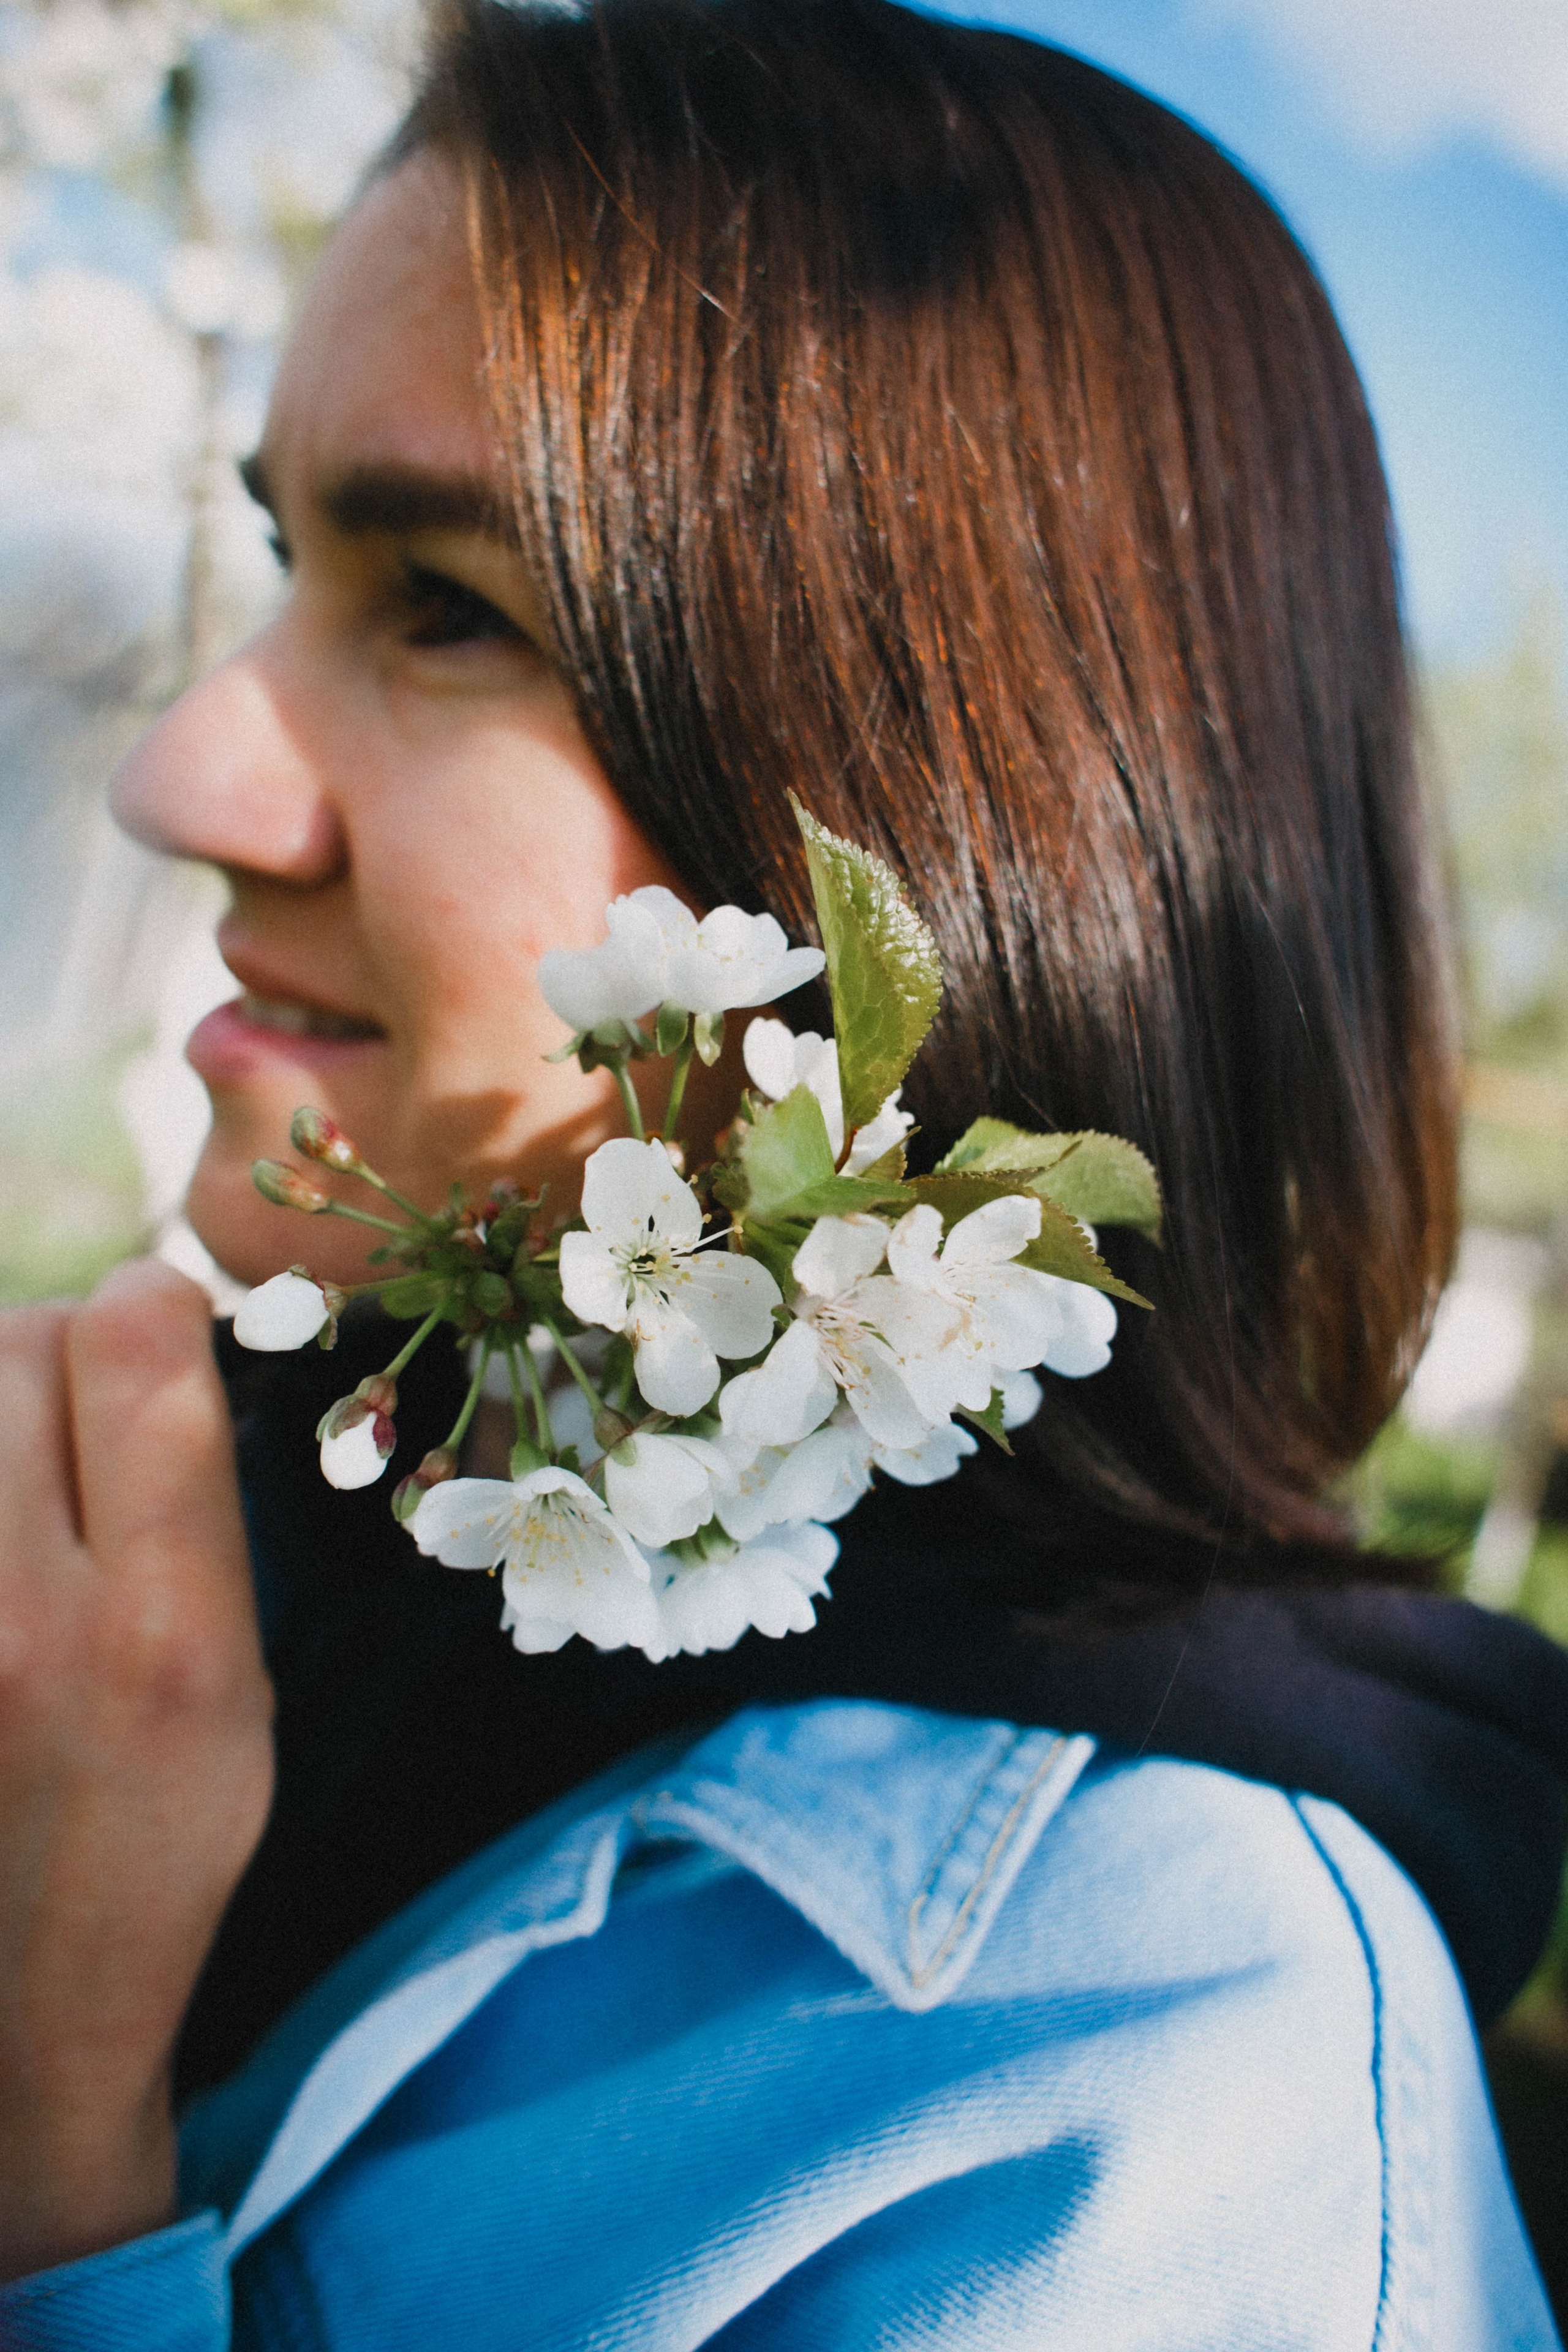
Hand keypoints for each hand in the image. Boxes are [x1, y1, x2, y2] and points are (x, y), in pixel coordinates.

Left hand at [0, 1259, 272, 2282]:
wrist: (8, 2014)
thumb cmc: (147, 1849)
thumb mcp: (235, 1691)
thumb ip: (198, 1512)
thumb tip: (150, 1337)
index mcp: (158, 1634)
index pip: (133, 1346)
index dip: (154, 1306)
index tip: (165, 1333)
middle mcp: (17, 1618)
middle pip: (13, 1342)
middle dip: (54, 1346)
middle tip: (76, 1410)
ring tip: (14, 1474)